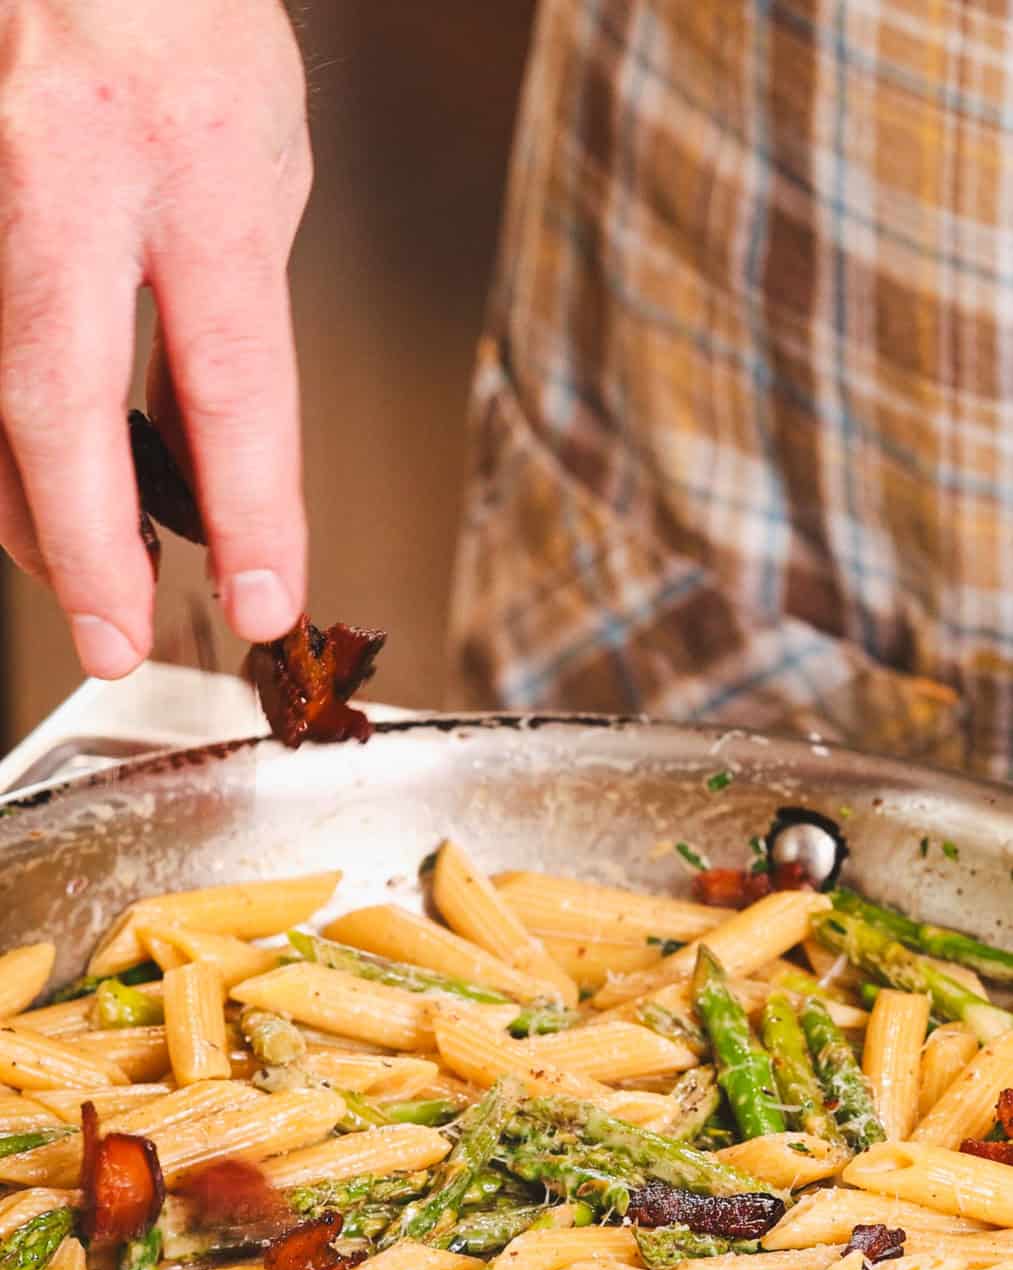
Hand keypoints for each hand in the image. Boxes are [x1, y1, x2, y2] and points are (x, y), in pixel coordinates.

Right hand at [0, 0, 311, 675]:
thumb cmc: (182, 34)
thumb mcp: (256, 170)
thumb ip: (230, 319)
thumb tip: (209, 468)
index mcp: (190, 158)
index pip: (233, 379)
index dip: (252, 511)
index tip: (266, 599)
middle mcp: (63, 166)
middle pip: (56, 402)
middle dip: (85, 549)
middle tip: (116, 642)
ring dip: (31, 510)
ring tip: (88, 576)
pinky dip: (2, 443)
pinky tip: (32, 487)